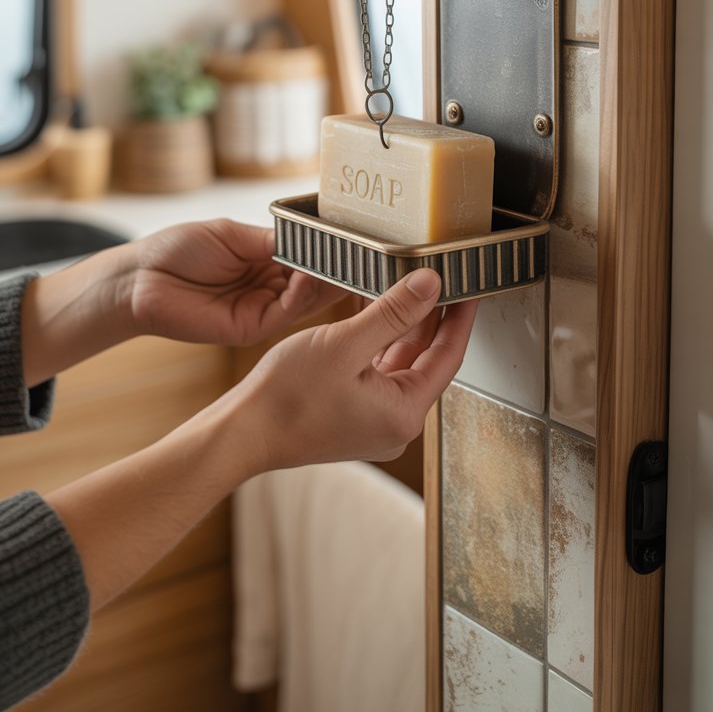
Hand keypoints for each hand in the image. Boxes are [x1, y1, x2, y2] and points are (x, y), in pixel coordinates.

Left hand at [129, 219, 343, 346]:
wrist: (141, 278)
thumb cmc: (180, 249)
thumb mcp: (233, 235)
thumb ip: (274, 240)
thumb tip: (313, 237)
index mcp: (267, 261)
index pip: (310, 258)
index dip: (331, 250)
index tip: (355, 238)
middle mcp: (270, 288)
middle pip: (316, 281)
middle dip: (338, 268)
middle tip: (363, 254)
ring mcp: (263, 310)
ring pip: (308, 299)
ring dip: (325, 280)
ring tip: (341, 262)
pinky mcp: (252, 329)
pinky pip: (287, 313)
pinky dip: (302, 295)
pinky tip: (308, 276)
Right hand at [238, 267, 477, 468]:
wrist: (242, 433)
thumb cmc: (286, 397)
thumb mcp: (345, 344)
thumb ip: (393, 313)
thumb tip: (431, 285)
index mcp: (404, 413)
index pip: (448, 356)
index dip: (460, 317)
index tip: (470, 287)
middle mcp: (396, 424)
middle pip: (425, 359)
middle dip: (431, 317)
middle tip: (439, 278)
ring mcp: (374, 422)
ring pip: (399, 363)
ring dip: (402, 326)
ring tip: (406, 285)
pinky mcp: (354, 416)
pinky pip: (377, 372)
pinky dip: (378, 342)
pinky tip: (372, 312)